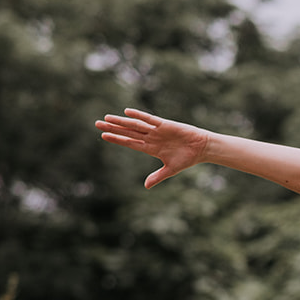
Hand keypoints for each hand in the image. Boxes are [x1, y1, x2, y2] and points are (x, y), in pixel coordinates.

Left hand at [96, 109, 210, 187]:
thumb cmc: (187, 159)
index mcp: (150, 148)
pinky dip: (139, 116)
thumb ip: (157, 176)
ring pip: (135, 125)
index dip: (117, 139)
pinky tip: (127, 112)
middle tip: (97, 124)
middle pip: (128, 132)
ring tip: (107, 118)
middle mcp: (151, 138)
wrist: (202, 148)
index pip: (129, 143)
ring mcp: (157, 131)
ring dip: (121, 122)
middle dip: (113, 128)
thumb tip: (146, 186)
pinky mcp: (165, 125)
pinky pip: (150, 119)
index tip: (103, 136)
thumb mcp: (171, 170)